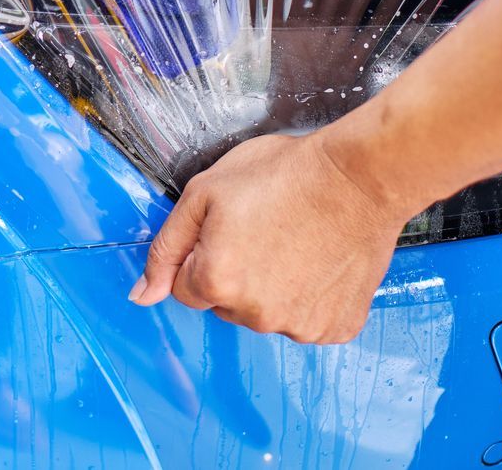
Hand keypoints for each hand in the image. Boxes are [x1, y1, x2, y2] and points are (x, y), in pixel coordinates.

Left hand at [127, 131, 413, 344]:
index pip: (184, 287)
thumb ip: (167, 247)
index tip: (230, 229)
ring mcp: (299, 326)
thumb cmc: (287, 174)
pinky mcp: (335, 327)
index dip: (203, 254)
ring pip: (265, 314)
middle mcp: (255, 315)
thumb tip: (141, 295)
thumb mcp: (206, 192)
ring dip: (272, 288)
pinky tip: (319, 262)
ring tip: (296, 242)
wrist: (360, 177)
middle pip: (224, 305)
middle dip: (234, 273)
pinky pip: (306, 319)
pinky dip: (310, 297)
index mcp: (216, 281)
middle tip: (265, 230)